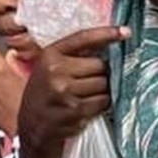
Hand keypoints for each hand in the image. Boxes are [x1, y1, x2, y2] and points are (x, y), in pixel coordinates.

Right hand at [17, 26, 127, 148]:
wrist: (31, 126)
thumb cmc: (45, 93)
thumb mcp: (50, 68)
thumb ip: (72, 56)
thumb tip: (109, 44)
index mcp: (50, 55)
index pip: (84, 38)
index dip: (107, 33)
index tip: (125, 32)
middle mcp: (55, 71)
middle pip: (100, 65)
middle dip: (102, 72)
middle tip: (91, 80)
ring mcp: (64, 91)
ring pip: (104, 84)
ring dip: (103, 90)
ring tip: (88, 94)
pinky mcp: (74, 110)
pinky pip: (102, 102)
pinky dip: (101, 104)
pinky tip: (88, 106)